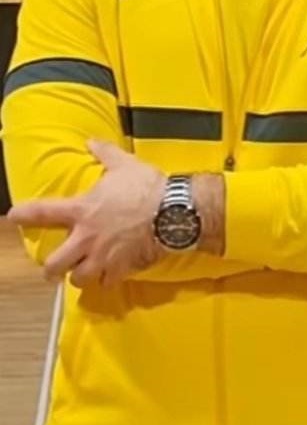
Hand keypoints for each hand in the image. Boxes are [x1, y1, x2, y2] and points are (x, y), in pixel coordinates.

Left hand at [7, 140, 164, 287]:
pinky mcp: (123, 267)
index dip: (24, 215)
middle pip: (55, 264)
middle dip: (51, 270)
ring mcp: (104, 256)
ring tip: (83, 275)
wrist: (173, 211)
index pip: (43, 212)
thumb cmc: (147, 187)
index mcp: (82, 210)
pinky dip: (108, 281)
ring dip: (79, 277)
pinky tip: (111, 276)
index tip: (14, 216)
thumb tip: (91, 142)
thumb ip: (105, 154)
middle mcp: (87, 238)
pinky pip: (108, 282)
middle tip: (52, 270)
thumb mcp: (125, 164)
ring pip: (79, 279)